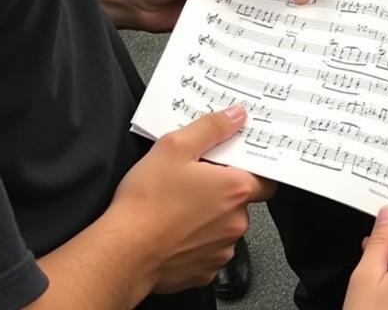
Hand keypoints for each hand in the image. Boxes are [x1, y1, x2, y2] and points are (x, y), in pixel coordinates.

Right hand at [111, 107, 275, 292]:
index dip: (251, 169)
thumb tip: (236, 115)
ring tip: (180, 207)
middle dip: (224, 192)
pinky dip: (197, 242)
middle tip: (197, 181)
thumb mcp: (175, 147)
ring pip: (225, 227)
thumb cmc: (147, 202)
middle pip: (242, 202)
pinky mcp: (204, 271)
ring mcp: (221, 250)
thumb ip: (211, 128)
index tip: (234, 164)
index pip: (266, 178)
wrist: (121, 252)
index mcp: (236, 189)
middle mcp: (236, 222)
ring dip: (211, 218)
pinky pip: (209, 251)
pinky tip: (175, 231)